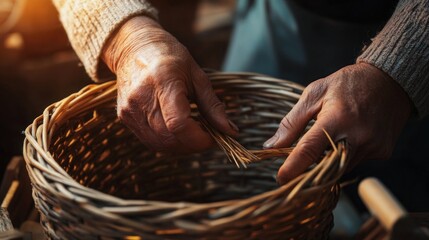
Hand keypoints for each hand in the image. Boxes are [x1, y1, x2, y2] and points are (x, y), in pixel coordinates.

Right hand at [102, 16, 237, 152]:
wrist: (132, 48)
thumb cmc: (170, 57)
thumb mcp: (197, 75)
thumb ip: (212, 105)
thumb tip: (230, 130)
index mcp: (163, 82)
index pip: (179, 124)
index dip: (200, 138)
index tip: (214, 137)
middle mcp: (142, 98)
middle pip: (170, 138)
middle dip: (194, 144)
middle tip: (208, 135)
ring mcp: (130, 110)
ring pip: (160, 145)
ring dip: (182, 147)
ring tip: (194, 134)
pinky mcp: (125, 118)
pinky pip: (150, 141)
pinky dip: (169, 143)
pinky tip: (179, 133)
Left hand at [263, 63, 411, 183]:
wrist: (390, 81)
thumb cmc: (347, 84)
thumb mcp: (315, 93)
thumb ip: (292, 122)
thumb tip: (271, 145)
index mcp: (337, 118)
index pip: (310, 149)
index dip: (293, 167)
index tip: (280, 178)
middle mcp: (357, 136)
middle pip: (325, 166)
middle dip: (308, 171)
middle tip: (295, 167)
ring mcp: (372, 146)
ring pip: (340, 168)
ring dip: (326, 162)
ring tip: (324, 141)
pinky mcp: (382, 153)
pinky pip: (354, 163)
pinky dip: (343, 157)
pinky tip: (344, 139)